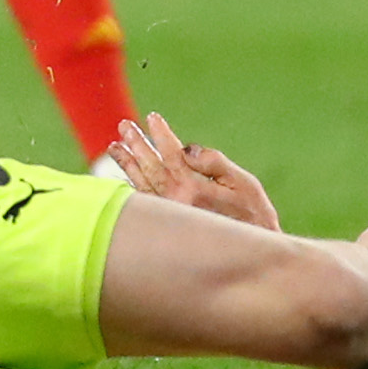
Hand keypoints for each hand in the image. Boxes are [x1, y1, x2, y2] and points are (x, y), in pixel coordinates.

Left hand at [107, 111, 282, 231]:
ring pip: (142, 184)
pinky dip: (132, 187)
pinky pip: (143, 203)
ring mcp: (169, 216)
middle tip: (125, 125)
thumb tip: (187, 148)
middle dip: (137, 144)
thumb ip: (215, 162)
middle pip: (150, 167)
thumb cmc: (253, 214)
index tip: (152, 117)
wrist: (252, 251)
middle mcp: (177, 203)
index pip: (171, 154)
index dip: (161, 134)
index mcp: (195, 189)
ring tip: (114, 146)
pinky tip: (124, 176)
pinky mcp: (168, 225)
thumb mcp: (243, 183)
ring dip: (127, 163)